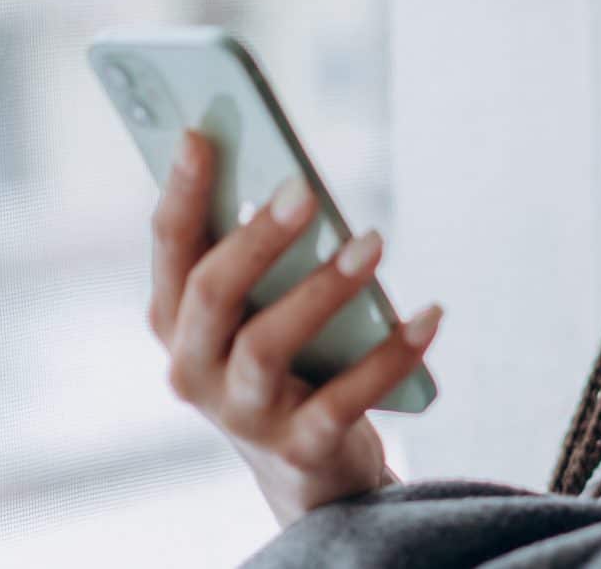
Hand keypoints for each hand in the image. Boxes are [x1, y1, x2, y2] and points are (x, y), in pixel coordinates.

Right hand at [149, 127, 443, 527]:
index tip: (201, 134)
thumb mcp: (261, 303)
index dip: (181, 192)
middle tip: (304, 189)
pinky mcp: (300, 448)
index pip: (169, 248)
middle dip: (255, 238)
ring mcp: (243, 415)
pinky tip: (430, 314)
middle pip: (210, 295)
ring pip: (266, 346)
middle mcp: (193, 368)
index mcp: (175, 320)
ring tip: (374, 242)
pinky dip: (391, 355)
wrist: (310, 467)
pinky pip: (345, 399)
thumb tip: (290, 177)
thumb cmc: (285, 355)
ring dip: (322, 289)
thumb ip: (260, 248)